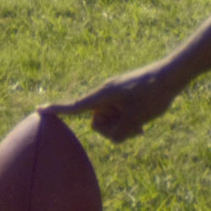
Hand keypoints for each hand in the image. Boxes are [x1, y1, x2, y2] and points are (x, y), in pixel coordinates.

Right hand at [44, 63, 182, 142]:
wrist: (172, 75)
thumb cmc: (153, 95)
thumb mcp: (136, 120)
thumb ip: (119, 133)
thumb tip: (113, 136)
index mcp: (103, 96)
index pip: (74, 107)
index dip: (57, 110)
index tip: (38, 110)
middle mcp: (105, 94)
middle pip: (97, 122)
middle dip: (113, 128)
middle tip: (135, 124)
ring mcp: (115, 95)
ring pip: (110, 121)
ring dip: (124, 125)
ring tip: (143, 120)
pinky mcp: (124, 96)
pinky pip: (119, 115)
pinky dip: (128, 120)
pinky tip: (144, 122)